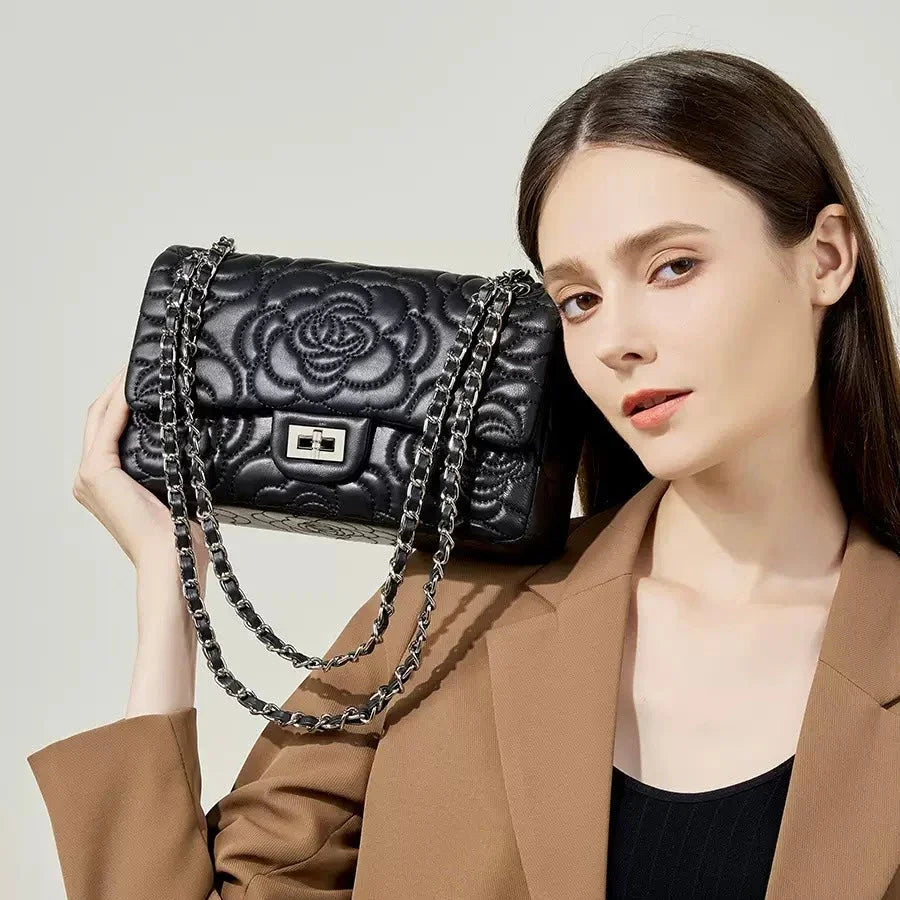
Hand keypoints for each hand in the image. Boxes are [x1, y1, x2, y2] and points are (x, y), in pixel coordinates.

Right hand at [72, 363, 210, 576]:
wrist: (172, 559)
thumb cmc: (180, 534)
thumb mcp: (176, 489)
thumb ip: (172, 463)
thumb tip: (195, 438)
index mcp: (106, 481)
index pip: (110, 428)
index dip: (122, 399)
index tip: (145, 377)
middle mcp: (90, 477)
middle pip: (100, 417)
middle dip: (118, 387)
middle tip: (142, 364)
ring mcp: (89, 474)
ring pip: (100, 416)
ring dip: (119, 388)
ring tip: (140, 366)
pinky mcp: (96, 472)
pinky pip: (107, 426)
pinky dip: (121, 402)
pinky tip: (136, 385)